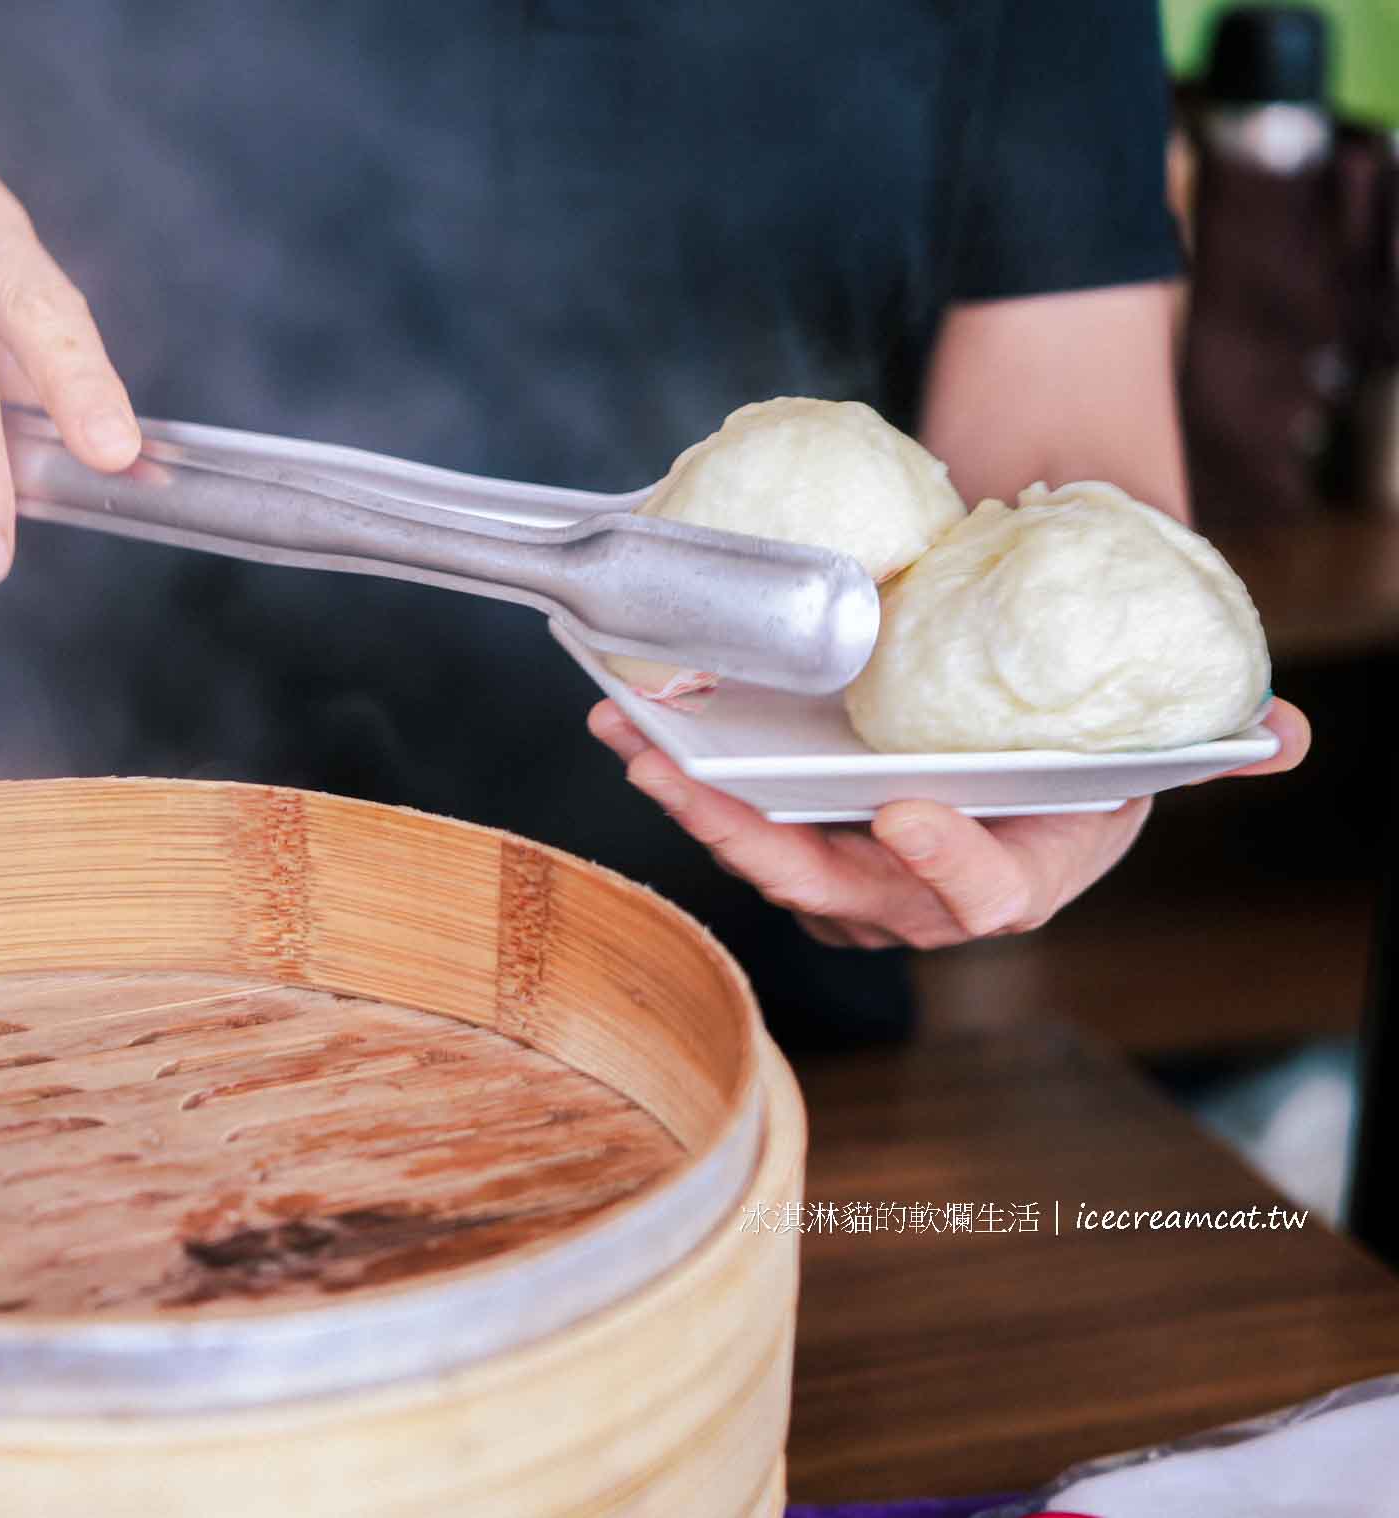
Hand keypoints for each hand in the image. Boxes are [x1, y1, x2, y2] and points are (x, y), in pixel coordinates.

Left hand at [587, 698, 1311, 948]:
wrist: (1017, 760)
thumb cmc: (1079, 761)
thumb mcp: (1150, 757)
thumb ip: (1206, 751)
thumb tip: (1284, 738)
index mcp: (1006, 882)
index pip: (976, 896)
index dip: (943, 862)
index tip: (905, 807)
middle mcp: (914, 900)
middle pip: (827, 884)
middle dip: (748, 833)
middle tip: (683, 775)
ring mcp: (846, 882)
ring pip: (759, 856)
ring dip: (687, 802)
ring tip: (627, 738)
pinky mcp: (797, 847)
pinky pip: (731, 823)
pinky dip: (679, 780)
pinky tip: (630, 729)